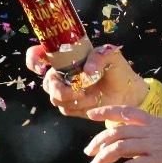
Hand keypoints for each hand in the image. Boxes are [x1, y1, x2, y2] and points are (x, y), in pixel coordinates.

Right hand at [26, 42, 148, 116]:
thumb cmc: (117, 69)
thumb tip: (87, 70)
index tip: (40, 66)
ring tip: (91, 96)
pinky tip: (93, 101)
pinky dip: (79, 106)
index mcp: (67, 57)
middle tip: (77, 90)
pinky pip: (65, 108)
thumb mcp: (111, 55)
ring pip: (54, 97)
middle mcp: (63, 74)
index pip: (39, 54)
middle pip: (47, 82)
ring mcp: (66, 90)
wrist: (128, 91)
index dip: (33, 58)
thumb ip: (99, 56)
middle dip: (59, 88)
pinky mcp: (72, 106)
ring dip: (72, 98)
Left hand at [84, 106, 161, 162]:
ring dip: (103, 158)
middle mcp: (153, 131)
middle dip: (98, 143)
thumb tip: (142, 145)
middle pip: (116, 132)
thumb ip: (156, 136)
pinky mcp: (159, 162)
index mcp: (156, 122)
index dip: (106, 112)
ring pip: (119, 147)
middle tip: (90, 154)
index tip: (90, 116)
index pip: (126, 112)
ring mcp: (155, 145)